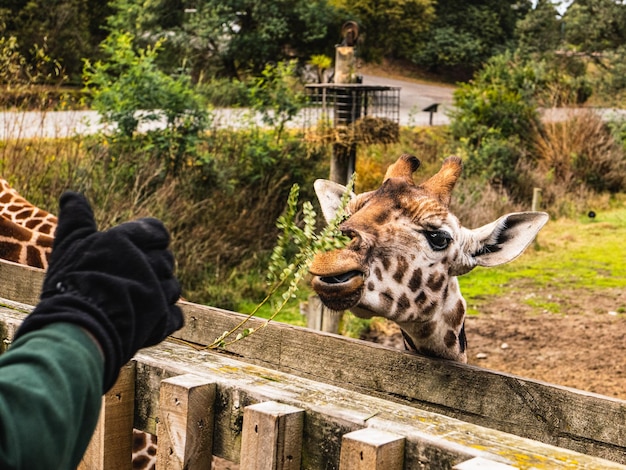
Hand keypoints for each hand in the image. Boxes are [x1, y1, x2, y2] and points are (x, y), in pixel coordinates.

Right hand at [14, 192, 183, 390]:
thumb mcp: (69, 246)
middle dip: (154, 269)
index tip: (141, 250)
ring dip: (159, 295)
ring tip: (134, 303)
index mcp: (127, 240)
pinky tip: (146, 321)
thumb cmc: (70, 283)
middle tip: (130, 282)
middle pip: (167, 260)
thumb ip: (76, 219)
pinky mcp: (162, 320)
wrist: (76, 328)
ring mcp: (158, 292)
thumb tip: (72, 193)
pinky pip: (176, 316)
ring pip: (173, 288)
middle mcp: (148, 263)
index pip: (158, 230)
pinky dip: (164, 319)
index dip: (153, 240)